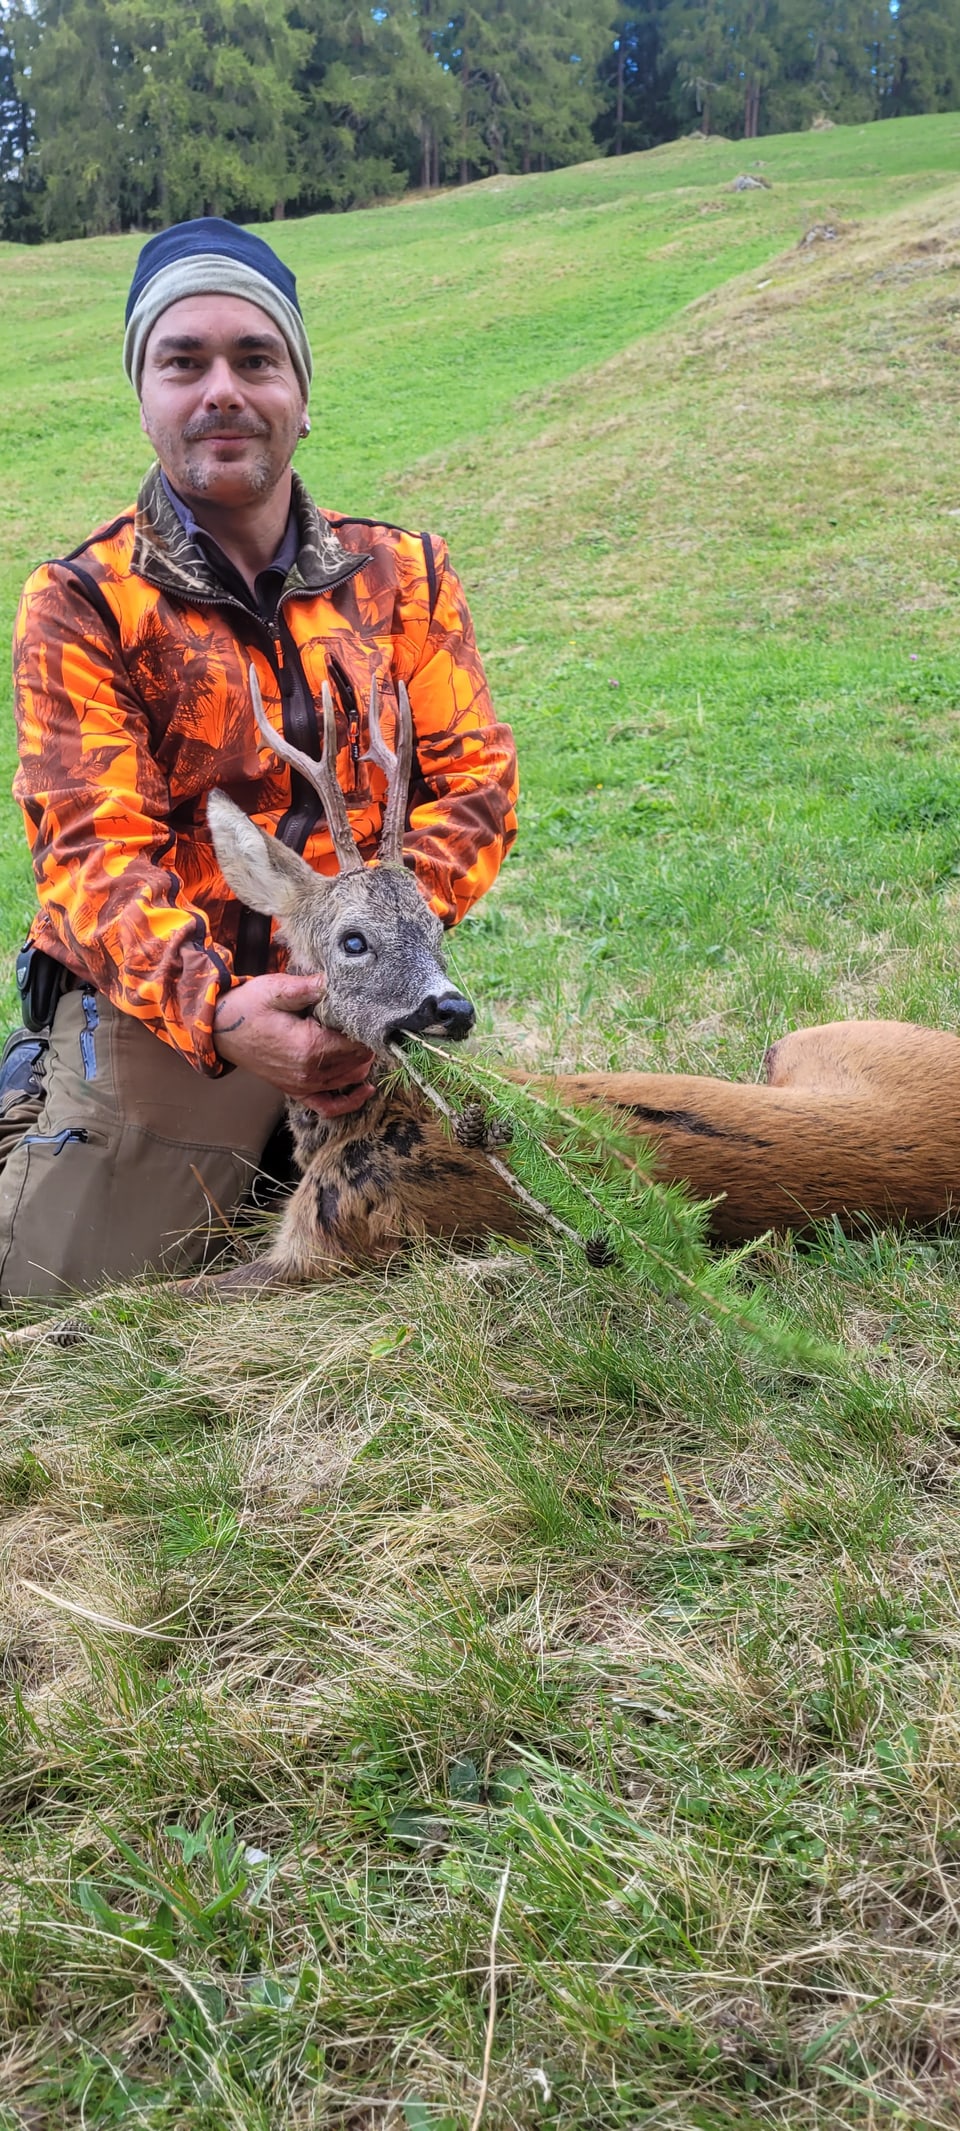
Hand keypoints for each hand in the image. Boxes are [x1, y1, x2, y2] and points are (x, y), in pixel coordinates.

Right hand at [213, 974, 374, 1116]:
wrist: (219, 1030)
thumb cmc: (247, 1007)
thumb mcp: (276, 989)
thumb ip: (308, 987)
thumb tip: (336, 981)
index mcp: (309, 1046)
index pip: (356, 1042)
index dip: (369, 1028)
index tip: (373, 1013)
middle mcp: (309, 1071)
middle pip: (357, 1061)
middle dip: (368, 1043)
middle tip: (371, 1023)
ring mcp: (302, 1085)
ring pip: (349, 1079)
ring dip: (363, 1063)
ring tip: (367, 1042)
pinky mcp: (296, 1091)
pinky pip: (329, 1106)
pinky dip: (350, 1101)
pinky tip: (366, 1090)